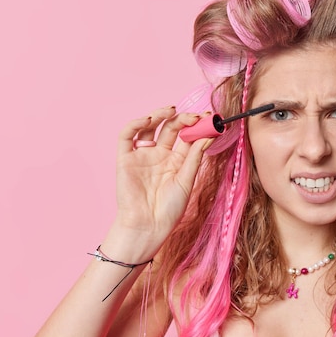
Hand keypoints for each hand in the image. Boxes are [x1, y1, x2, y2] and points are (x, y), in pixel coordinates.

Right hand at [108, 106, 211, 259]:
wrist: (148, 226)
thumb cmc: (169, 209)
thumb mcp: (187, 180)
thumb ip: (195, 156)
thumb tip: (209, 134)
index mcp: (177, 161)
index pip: (188, 137)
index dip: (197, 126)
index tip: (210, 118)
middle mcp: (160, 155)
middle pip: (171, 129)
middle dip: (183, 119)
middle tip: (195, 116)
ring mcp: (143, 155)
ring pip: (150, 127)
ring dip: (160, 115)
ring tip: (172, 110)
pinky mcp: (125, 158)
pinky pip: (127, 136)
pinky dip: (136, 124)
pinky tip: (149, 119)